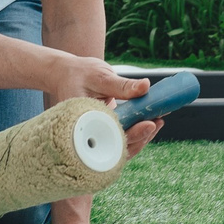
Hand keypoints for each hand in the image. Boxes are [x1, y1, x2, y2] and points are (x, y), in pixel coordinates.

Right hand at [44, 56, 163, 164]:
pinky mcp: (104, 132)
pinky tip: (150, 122)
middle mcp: (90, 134)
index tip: (150, 124)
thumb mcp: (100, 76)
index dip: (133, 134)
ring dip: (142, 137)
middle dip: (142, 136)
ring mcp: (97, 135)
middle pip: (119, 148)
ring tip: (158, 121)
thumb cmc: (79, 75)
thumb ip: (123, 85)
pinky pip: (121, 140)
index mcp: (85, 123)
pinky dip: (136, 133)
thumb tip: (145, 87)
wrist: (65, 75)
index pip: (111, 137)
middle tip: (158, 121)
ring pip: (122, 148)